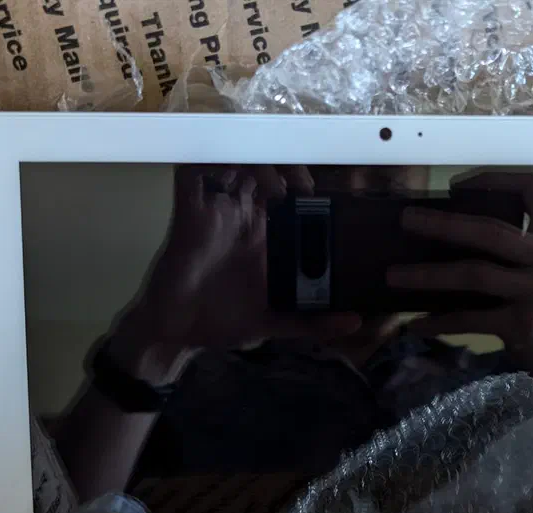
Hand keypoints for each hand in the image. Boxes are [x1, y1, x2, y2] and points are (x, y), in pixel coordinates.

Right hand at [113, 165, 359, 367]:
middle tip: (305, 186)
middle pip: (259, 163)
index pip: (281, 187)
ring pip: (232, 158)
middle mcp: (236, 214)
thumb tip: (355, 322)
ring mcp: (212, 210)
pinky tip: (240, 181)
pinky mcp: (188, 212)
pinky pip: (194, 169)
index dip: (299, 177)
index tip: (317, 194)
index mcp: (257, 232)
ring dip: (259, 162)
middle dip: (284, 162)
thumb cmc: (221, 323)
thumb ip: (313, 321)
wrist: (177, 335)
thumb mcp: (276, 322)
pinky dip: (217, 162)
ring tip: (279, 191)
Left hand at [386, 170, 532, 378]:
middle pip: (491, 231)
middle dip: (443, 224)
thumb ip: (514, 234)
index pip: (530, 185)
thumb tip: (446, 218)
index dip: (490, 178)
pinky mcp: (522, 325)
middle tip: (406, 220)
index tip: (453, 187)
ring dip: (428, 275)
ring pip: (475, 275)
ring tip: (392, 275)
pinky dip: (439, 321)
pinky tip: (414, 323)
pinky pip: (470, 319)